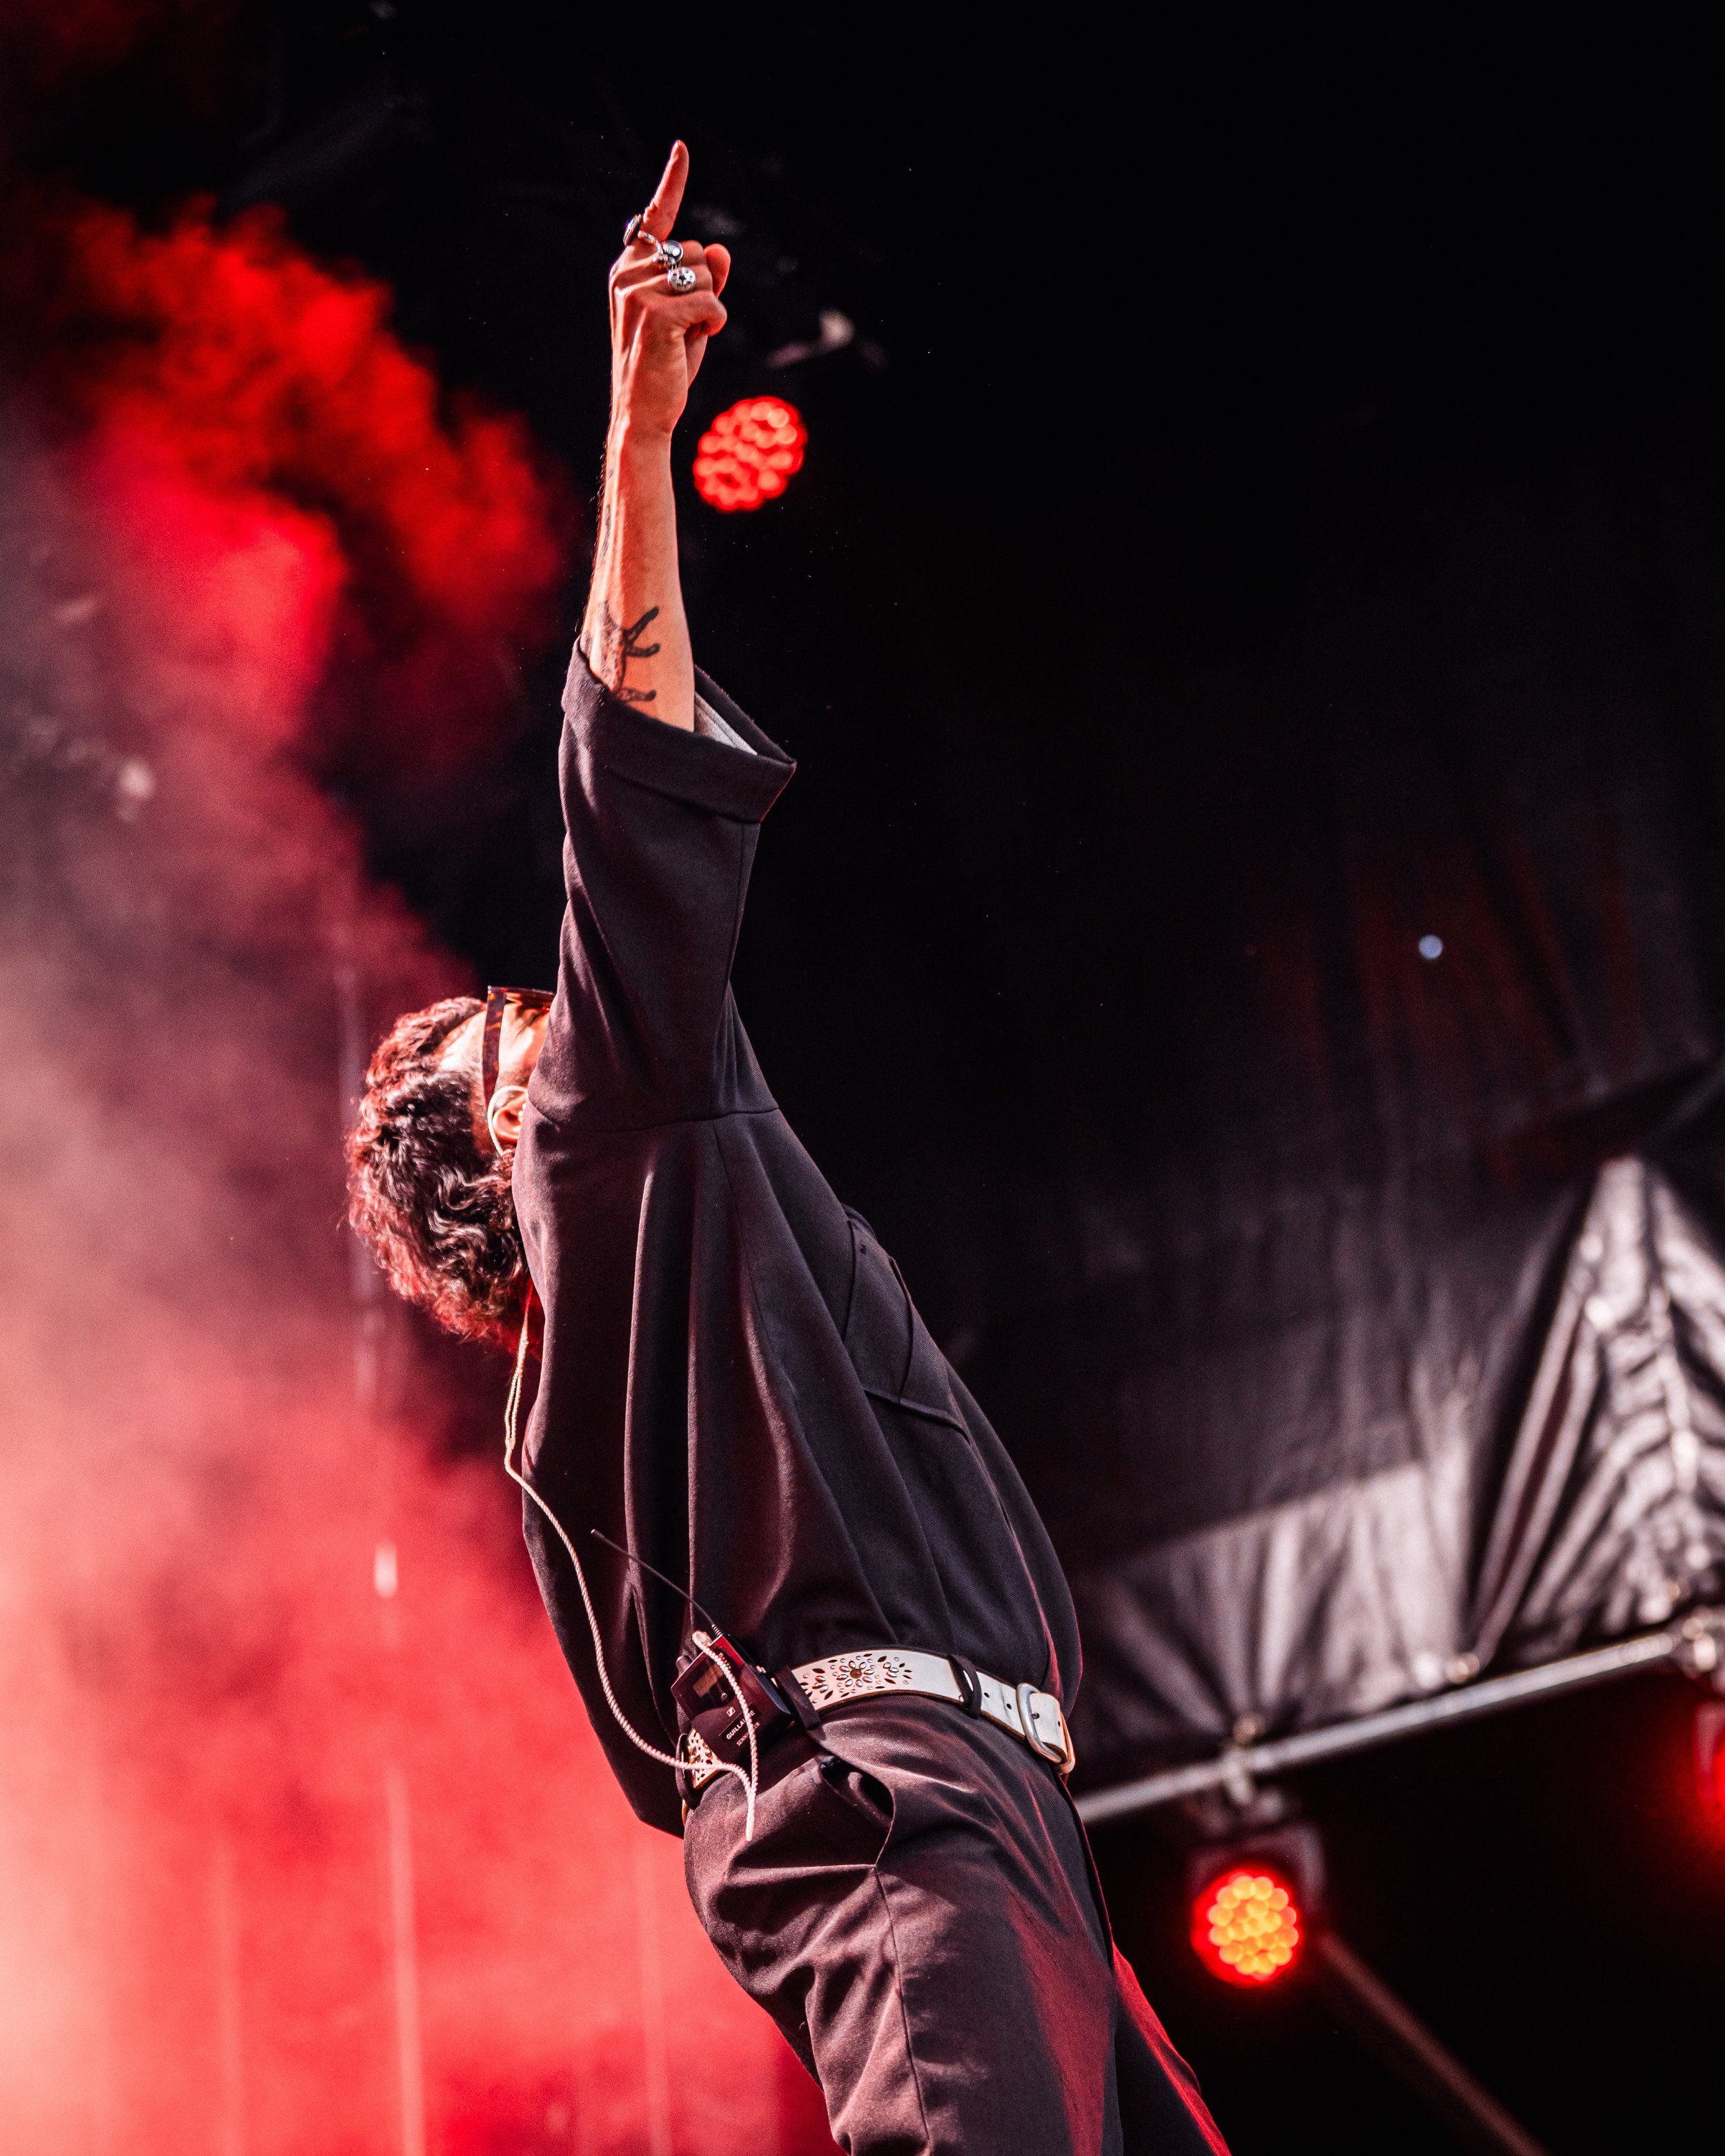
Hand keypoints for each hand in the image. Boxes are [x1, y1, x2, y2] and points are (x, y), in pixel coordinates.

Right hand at [608, 141, 731, 440]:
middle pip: (696, 251)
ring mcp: (637, 291)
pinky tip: (693, 343)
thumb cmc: (665, 366)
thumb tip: (720, 247)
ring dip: (711, 309)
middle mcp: (627, 273)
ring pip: (706, 274)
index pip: (656, 218)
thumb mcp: (691, 316)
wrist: (644, 413)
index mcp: (629, 269)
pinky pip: (711, 299)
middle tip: (685, 327)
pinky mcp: (655, 312)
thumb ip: (706, 279)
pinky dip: (715, 322)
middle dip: (707, 287)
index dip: (672, 181)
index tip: (683, 147)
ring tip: (685, 338)